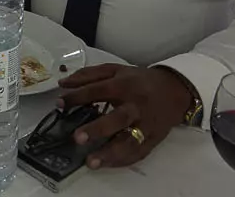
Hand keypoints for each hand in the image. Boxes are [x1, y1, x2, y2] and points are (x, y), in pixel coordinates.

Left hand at [58, 64, 193, 169]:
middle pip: (117, 119)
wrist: (175, 90)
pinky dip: (123, 160)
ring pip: (130, 142)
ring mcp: (146, 124)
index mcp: (124, 86)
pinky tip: (106, 164)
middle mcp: (135, 106)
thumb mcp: (115, 70)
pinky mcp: (154, 139)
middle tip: (78, 138)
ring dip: (110, 153)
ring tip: (91, 162)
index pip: (97, 91)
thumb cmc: (139, 80)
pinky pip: (139, 153)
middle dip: (98, 129)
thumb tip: (63, 84)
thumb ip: (88, 75)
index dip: (77, 97)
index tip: (58, 104)